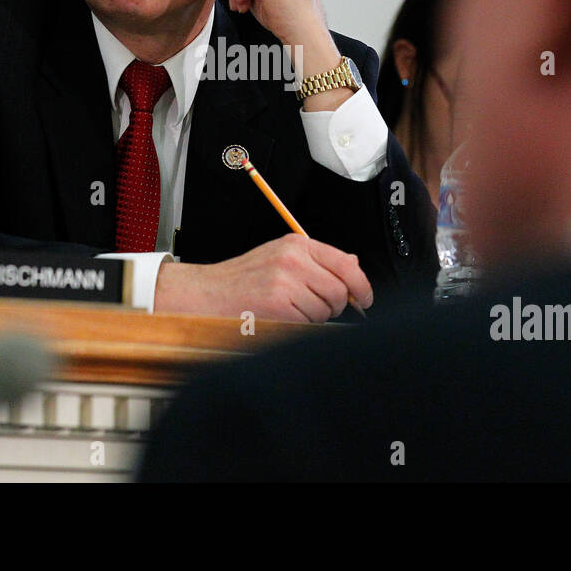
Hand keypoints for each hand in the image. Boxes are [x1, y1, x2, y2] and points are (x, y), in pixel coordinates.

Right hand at [154, 233, 373, 321]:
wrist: (206, 294)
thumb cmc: (242, 280)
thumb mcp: (280, 258)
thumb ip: (317, 261)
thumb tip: (354, 265)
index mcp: (296, 244)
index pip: (346, 264)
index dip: (361, 286)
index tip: (365, 299)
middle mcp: (293, 259)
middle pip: (340, 290)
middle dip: (335, 306)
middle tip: (316, 308)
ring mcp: (285, 282)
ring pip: (325, 310)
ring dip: (314, 318)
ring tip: (289, 310)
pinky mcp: (278, 306)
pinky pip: (308, 324)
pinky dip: (298, 326)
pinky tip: (279, 318)